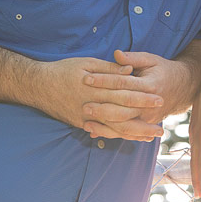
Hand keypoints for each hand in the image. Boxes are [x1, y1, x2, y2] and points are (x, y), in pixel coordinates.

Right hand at [31, 56, 162, 132]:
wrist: (38, 85)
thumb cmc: (63, 70)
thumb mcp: (86, 63)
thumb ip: (109, 68)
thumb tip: (129, 70)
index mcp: (95, 88)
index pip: (124, 93)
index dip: (142, 97)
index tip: (159, 98)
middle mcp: (91, 105)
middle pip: (122, 115)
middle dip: (143, 120)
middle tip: (161, 125)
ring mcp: (85, 118)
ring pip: (114, 128)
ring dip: (134, 133)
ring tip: (151, 136)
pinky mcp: (80, 124)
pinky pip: (102, 133)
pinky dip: (118, 136)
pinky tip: (130, 138)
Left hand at [80, 50, 195, 140]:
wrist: (182, 88)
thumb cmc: (162, 70)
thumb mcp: (151, 59)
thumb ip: (133, 58)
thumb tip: (116, 54)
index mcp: (149, 85)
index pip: (122, 83)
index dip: (104, 80)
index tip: (87, 79)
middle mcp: (149, 104)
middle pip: (122, 108)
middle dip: (102, 108)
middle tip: (84, 106)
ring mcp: (148, 117)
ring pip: (123, 125)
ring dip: (104, 125)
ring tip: (86, 123)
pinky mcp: (145, 125)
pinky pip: (126, 132)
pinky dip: (110, 134)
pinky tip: (95, 132)